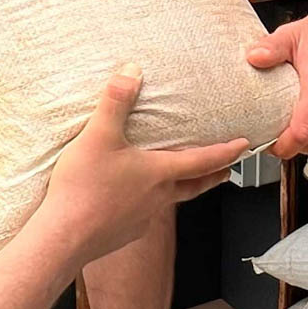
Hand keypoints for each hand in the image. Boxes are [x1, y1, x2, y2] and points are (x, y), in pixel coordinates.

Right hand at [36, 65, 247, 267]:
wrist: (63, 237)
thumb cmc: (83, 188)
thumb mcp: (98, 136)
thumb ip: (116, 102)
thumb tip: (131, 71)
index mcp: (158, 173)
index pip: (203, 161)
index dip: (226, 152)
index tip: (244, 146)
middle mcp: (158, 198)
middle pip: (195, 186)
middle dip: (213, 176)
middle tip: (226, 170)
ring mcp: (142, 218)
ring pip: (169, 200)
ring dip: (180, 189)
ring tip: (177, 179)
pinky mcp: (124, 232)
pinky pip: (143, 215)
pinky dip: (147, 204)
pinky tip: (132, 198)